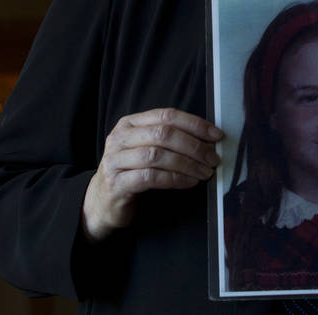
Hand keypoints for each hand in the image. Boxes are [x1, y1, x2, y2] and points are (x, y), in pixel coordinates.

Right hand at [82, 108, 222, 239]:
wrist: (101, 202)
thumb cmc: (131, 173)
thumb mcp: (146, 149)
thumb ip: (169, 139)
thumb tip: (208, 138)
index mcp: (130, 123)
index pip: (166, 115)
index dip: (194, 124)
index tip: (216, 135)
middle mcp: (120, 138)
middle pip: (163, 134)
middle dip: (194, 145)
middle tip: (213, 158)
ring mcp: (115, 160)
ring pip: (158, 155)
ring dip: (188, 164)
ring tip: (204, 172)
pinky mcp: (117, 184)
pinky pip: (151, 177)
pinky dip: (175, 179)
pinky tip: (189, 182)